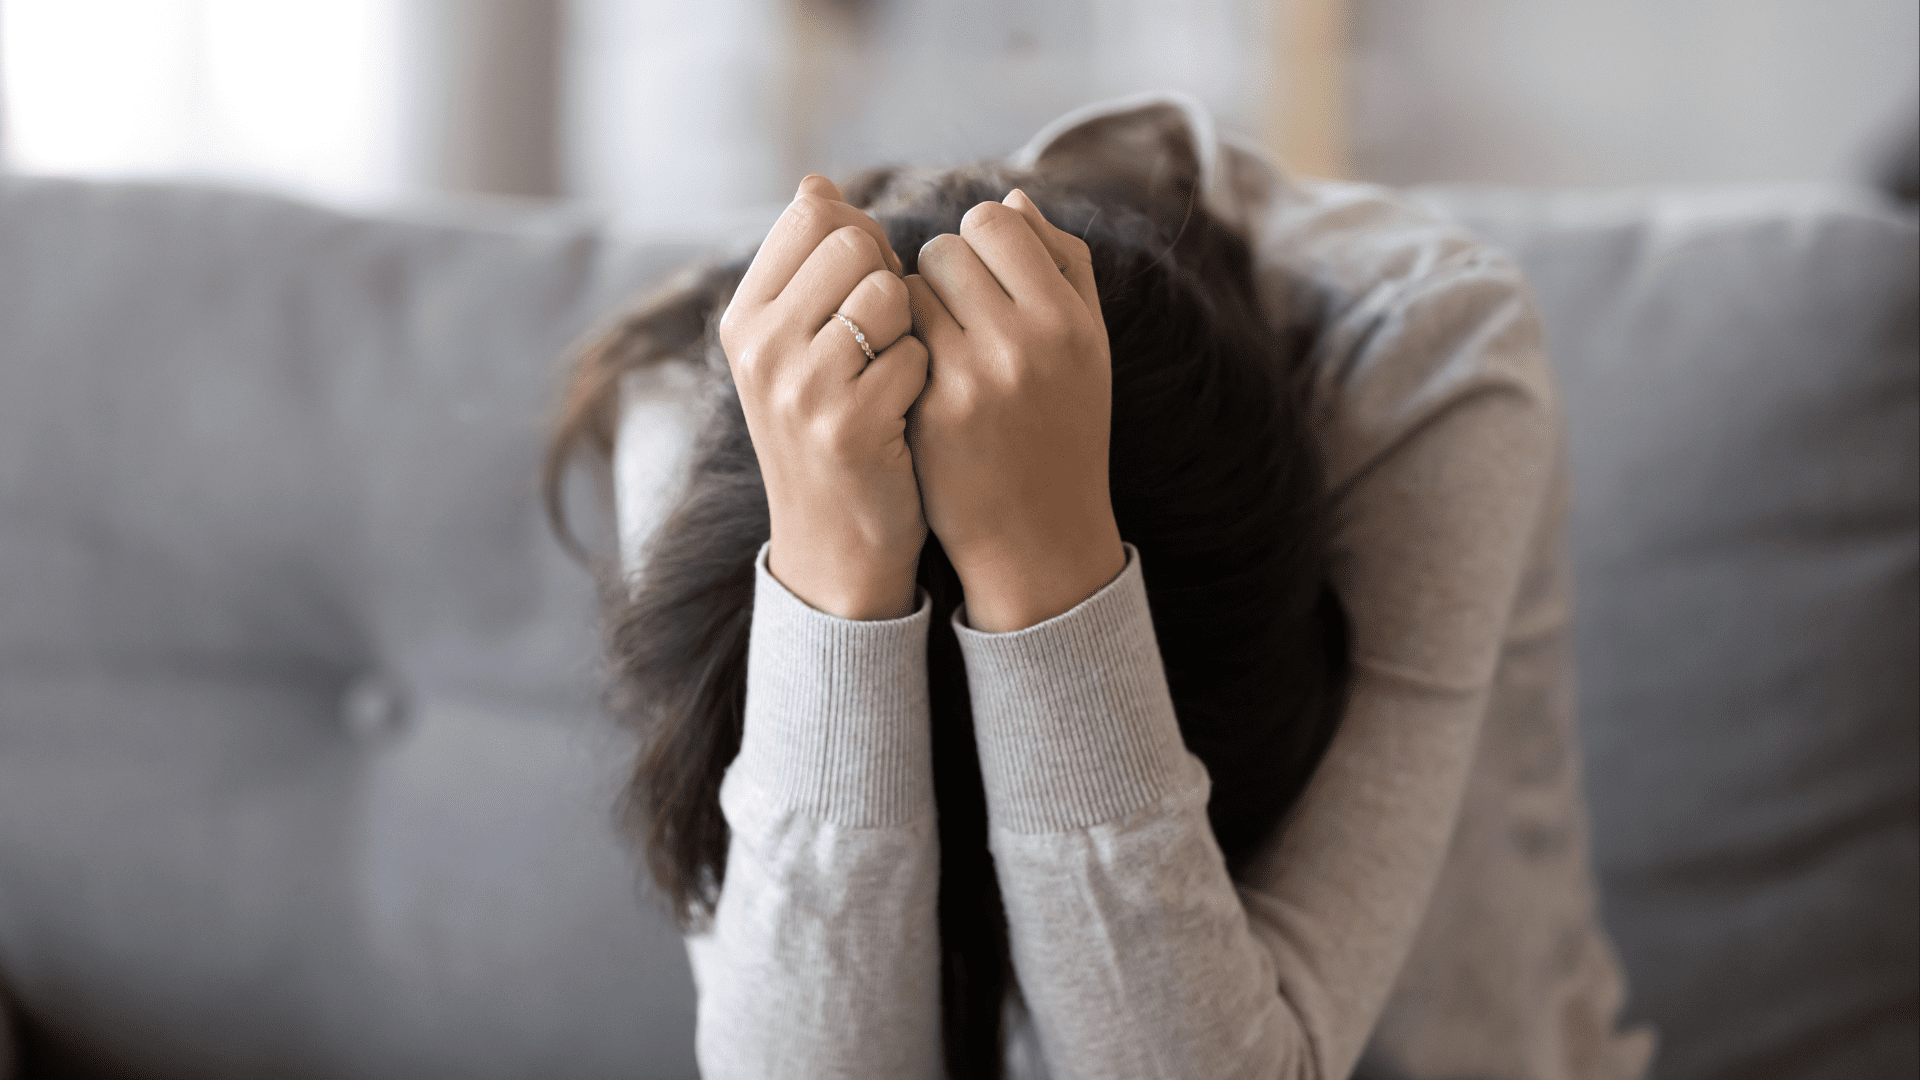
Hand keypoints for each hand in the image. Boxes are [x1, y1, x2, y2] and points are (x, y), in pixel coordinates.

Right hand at [720, 175, 928, 619]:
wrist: (835, 548)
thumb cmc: (830, 434)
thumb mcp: (794, 352)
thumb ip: (806, 271)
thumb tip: (816, 183)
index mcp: (744, 318)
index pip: (814, 214)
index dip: (863, 237)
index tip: (870, 287)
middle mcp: (760, 347)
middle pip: (855, 243)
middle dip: (889, 279)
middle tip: (888, 337)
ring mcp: (801, 386)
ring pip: (890, 293)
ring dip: (912, 329)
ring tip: (893, 376)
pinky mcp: (850, 425)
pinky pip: (918, 353)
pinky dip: (928, 378)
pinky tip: (908, 415)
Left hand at [905, 189, 1125, 631]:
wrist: (1040, 535)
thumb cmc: (1064, 428)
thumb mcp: (1088, 346)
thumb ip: (1062, 265)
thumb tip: (1012, 198)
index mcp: (1068, 319)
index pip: (994, 221)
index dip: (978, 240)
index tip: (980, 273)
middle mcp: (1024, 343)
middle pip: (944, 249)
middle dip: (940, 273)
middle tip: (953, 311)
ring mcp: (972, 379)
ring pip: (906, 290)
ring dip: (909, 306)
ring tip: (934, 344)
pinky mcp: (928, 412)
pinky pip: (890, 340)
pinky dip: (893, 346)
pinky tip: (912, 374)